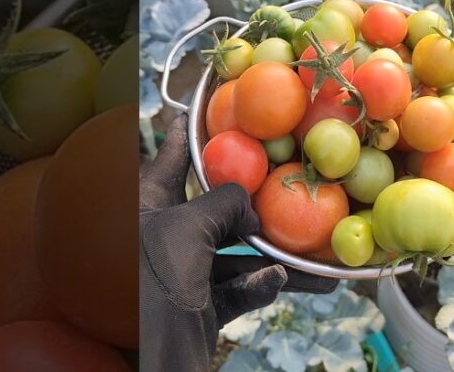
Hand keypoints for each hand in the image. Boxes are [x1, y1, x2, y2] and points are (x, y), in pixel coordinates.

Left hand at [139, 115, 336, 370]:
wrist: (136, 361)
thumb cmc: (146, 284)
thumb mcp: (186, 229)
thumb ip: (225, 205)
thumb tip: (251, 208)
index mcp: (144, 205)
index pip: (172, 156)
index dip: (193, 131)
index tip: (210, 107)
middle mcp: (162, 234)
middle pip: (216, 207)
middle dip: (257, 205)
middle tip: (293, 190)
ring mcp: (181, 273)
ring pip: (236, 254)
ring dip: (276, 257)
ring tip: (318, 260)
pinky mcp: (198, 308)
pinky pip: (238, 289)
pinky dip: (260, 285)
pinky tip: (280, 281)